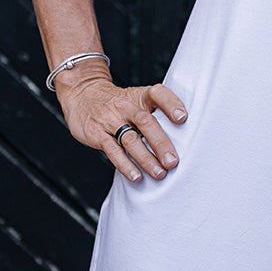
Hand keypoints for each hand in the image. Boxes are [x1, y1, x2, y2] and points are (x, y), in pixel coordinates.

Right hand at [56, 74, 186, 181]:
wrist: (83, 94)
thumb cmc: (120, 102)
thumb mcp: (138, 98)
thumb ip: (157, 112)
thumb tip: (188, 135)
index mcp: (141, 96)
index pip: (158, 94)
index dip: (171, 104)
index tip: (183, 118)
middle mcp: (127, 106)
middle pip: (146, 122)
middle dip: (161, 143)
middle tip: (173, 161)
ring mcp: (111, 120)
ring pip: (131, 139)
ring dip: (146, 158)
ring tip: (160, 173)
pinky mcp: (97, 134)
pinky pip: (112, 150)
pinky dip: (125, 164)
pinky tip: (136, 176)